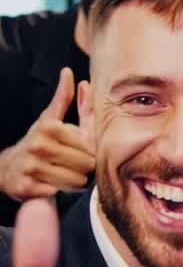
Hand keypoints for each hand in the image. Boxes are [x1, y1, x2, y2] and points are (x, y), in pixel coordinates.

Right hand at [0, 68, 93, 201]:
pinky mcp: (26, 187)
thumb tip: (70, 72)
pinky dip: (59, 192)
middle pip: (86, 166)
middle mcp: (38, 145)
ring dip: (74, 182)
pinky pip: (60, 193)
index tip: (76, 153)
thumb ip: (64, 98)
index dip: (89, 154)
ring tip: (61, 175)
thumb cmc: (40, 143)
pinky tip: (49, 185)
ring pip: (75, 181)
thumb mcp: (51, 120)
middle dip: (83, 169)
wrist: (8, 168)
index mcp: (49, 127)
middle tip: (69, 166)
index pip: (90, 149)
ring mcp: (30, 166)